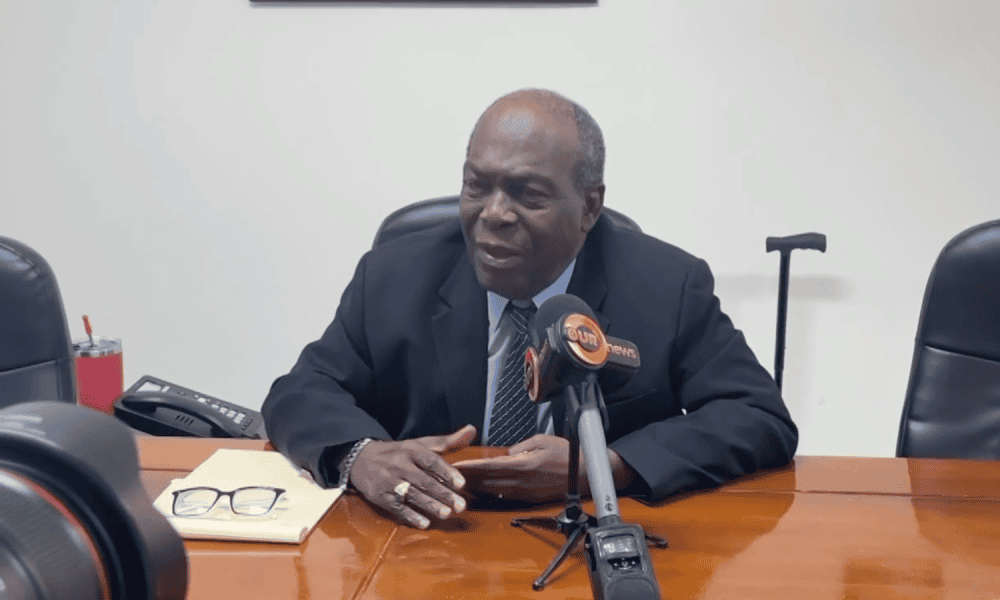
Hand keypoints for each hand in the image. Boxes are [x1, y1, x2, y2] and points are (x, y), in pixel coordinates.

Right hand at [349, 425, 475, 528]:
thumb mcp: (420, 444)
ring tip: (446, 513)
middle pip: (424, 480)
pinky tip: (424, 523)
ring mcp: (388, 480)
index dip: (447, 472)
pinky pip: (396, 507)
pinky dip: (410, 515)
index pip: (431, 461)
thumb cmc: (398, 453)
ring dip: (430, 505)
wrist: (360, 459)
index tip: (461, 483)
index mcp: (411, 449)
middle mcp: (399, 464)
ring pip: (412, 494)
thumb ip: (447, 441)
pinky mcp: (379, 495)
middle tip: (460, 505)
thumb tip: (472, 430)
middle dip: (443, 494)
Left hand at [453, 434, 637, 503]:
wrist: (584, 474)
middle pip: (488, 481)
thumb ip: (519, 447)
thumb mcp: (541, 440)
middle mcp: (522, 482)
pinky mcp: (529, 499)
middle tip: (449, 475)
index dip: (471, 465)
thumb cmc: (565, 453)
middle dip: (468, 478)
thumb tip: (506, 454)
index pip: (490, 465)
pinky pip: (504, 497)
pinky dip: (490, 494)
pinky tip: (480, 491)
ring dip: (476, 487)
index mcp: (524, 465)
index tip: (456, 464)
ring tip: (459, 484)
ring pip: (493, 491)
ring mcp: (525, 493)